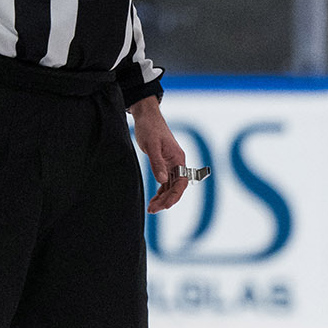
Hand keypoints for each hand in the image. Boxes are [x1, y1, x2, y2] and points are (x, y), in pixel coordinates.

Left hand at [130, 97, 189, 213]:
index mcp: (178, 159)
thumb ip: (157, 163)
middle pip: (176, 187)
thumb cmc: (150, 128)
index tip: (165, 206)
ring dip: (162, 198)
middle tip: (153, 210)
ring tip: (152, 209)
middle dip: (166, 201)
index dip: (174, 196)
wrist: (147, 117)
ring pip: (170, 187)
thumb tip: (162, 181)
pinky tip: (154, 199)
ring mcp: (171, 164)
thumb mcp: (152, 146)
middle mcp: (177, 163)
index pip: (181, 182)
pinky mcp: (164, 164)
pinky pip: (165, 182)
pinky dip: (160, 192)